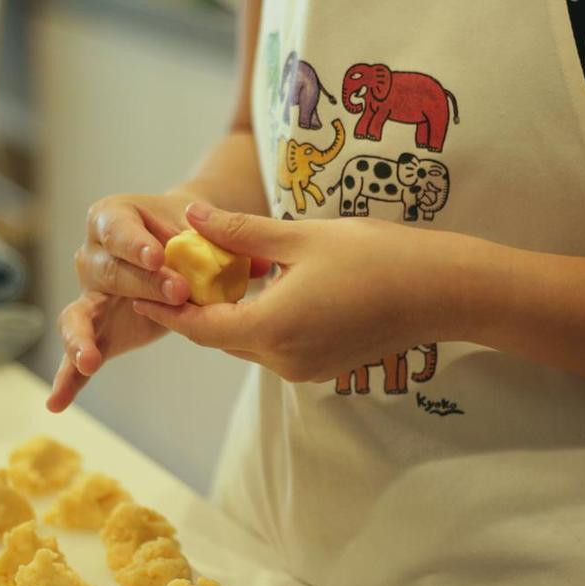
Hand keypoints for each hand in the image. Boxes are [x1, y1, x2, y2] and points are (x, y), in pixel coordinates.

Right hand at [48, 194, 271, 411]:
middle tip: (179, 293)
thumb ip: (225, 245)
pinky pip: (77, 353)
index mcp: (112, 218)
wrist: (175, 245)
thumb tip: (258, 267)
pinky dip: (69, 378)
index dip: (136, 244)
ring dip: (82, 337)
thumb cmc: (188, 233)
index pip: (118, 230)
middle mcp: (93, 255)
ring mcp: (90, 294)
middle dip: (142, 285)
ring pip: (78, 314)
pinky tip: (59, 403)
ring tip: (89, 359)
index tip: (158, 256)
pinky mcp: (96, 328)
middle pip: (109, 272)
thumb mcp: (203, 232)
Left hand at [131, 203, 473, 382]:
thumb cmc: (375, 256)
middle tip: (184, 267)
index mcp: (271, 329)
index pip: (199, 325)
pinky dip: (261, 322)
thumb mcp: (301, 237)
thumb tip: (191, 216)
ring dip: (231, 313)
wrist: (440, 290)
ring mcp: (305, 369)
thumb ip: (240, 232)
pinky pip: (276, 346)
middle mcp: (283, 360)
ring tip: (222, 273)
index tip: (144, 285)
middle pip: (221, 336)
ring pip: (248, 342)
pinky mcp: (323, 367)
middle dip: (198, 305)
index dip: (168, 306)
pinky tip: (267, 290)